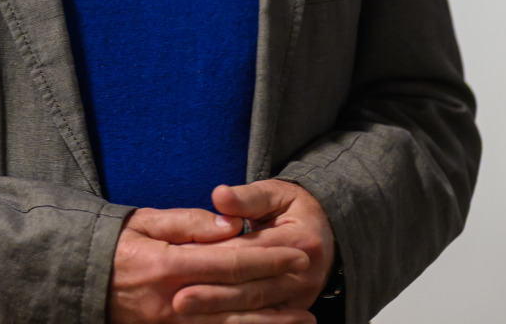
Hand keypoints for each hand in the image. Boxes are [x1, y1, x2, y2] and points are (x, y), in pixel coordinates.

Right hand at [108, 205, 311, 323]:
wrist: (80, 278)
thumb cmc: (115, 244)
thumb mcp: (144, 221)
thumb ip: (188, 223)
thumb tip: (230, 225)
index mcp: (168, 266)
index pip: (229, 262)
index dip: (267, 259)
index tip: (297, 252)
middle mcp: (174, 301)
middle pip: (238, 298)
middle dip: (277, 289)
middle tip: (309, 278)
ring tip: (303, 319)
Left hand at [170, 181, 333, 317]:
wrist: (327, 230)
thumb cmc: (291, 208)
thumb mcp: (273, 194)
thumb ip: (246, 197)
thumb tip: (219, 195)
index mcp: (298, 241)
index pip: (248, 251)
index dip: (214, 256)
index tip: (181, 258)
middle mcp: (303, 274)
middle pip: (252, 288)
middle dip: (214, 295)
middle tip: (178, 299)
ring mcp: (302, 297)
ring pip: (255, 309)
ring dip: (221, 312)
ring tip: (187, 312)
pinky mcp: (295, 310)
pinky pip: (264, 321)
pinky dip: (237, 321)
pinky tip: (210, 320)